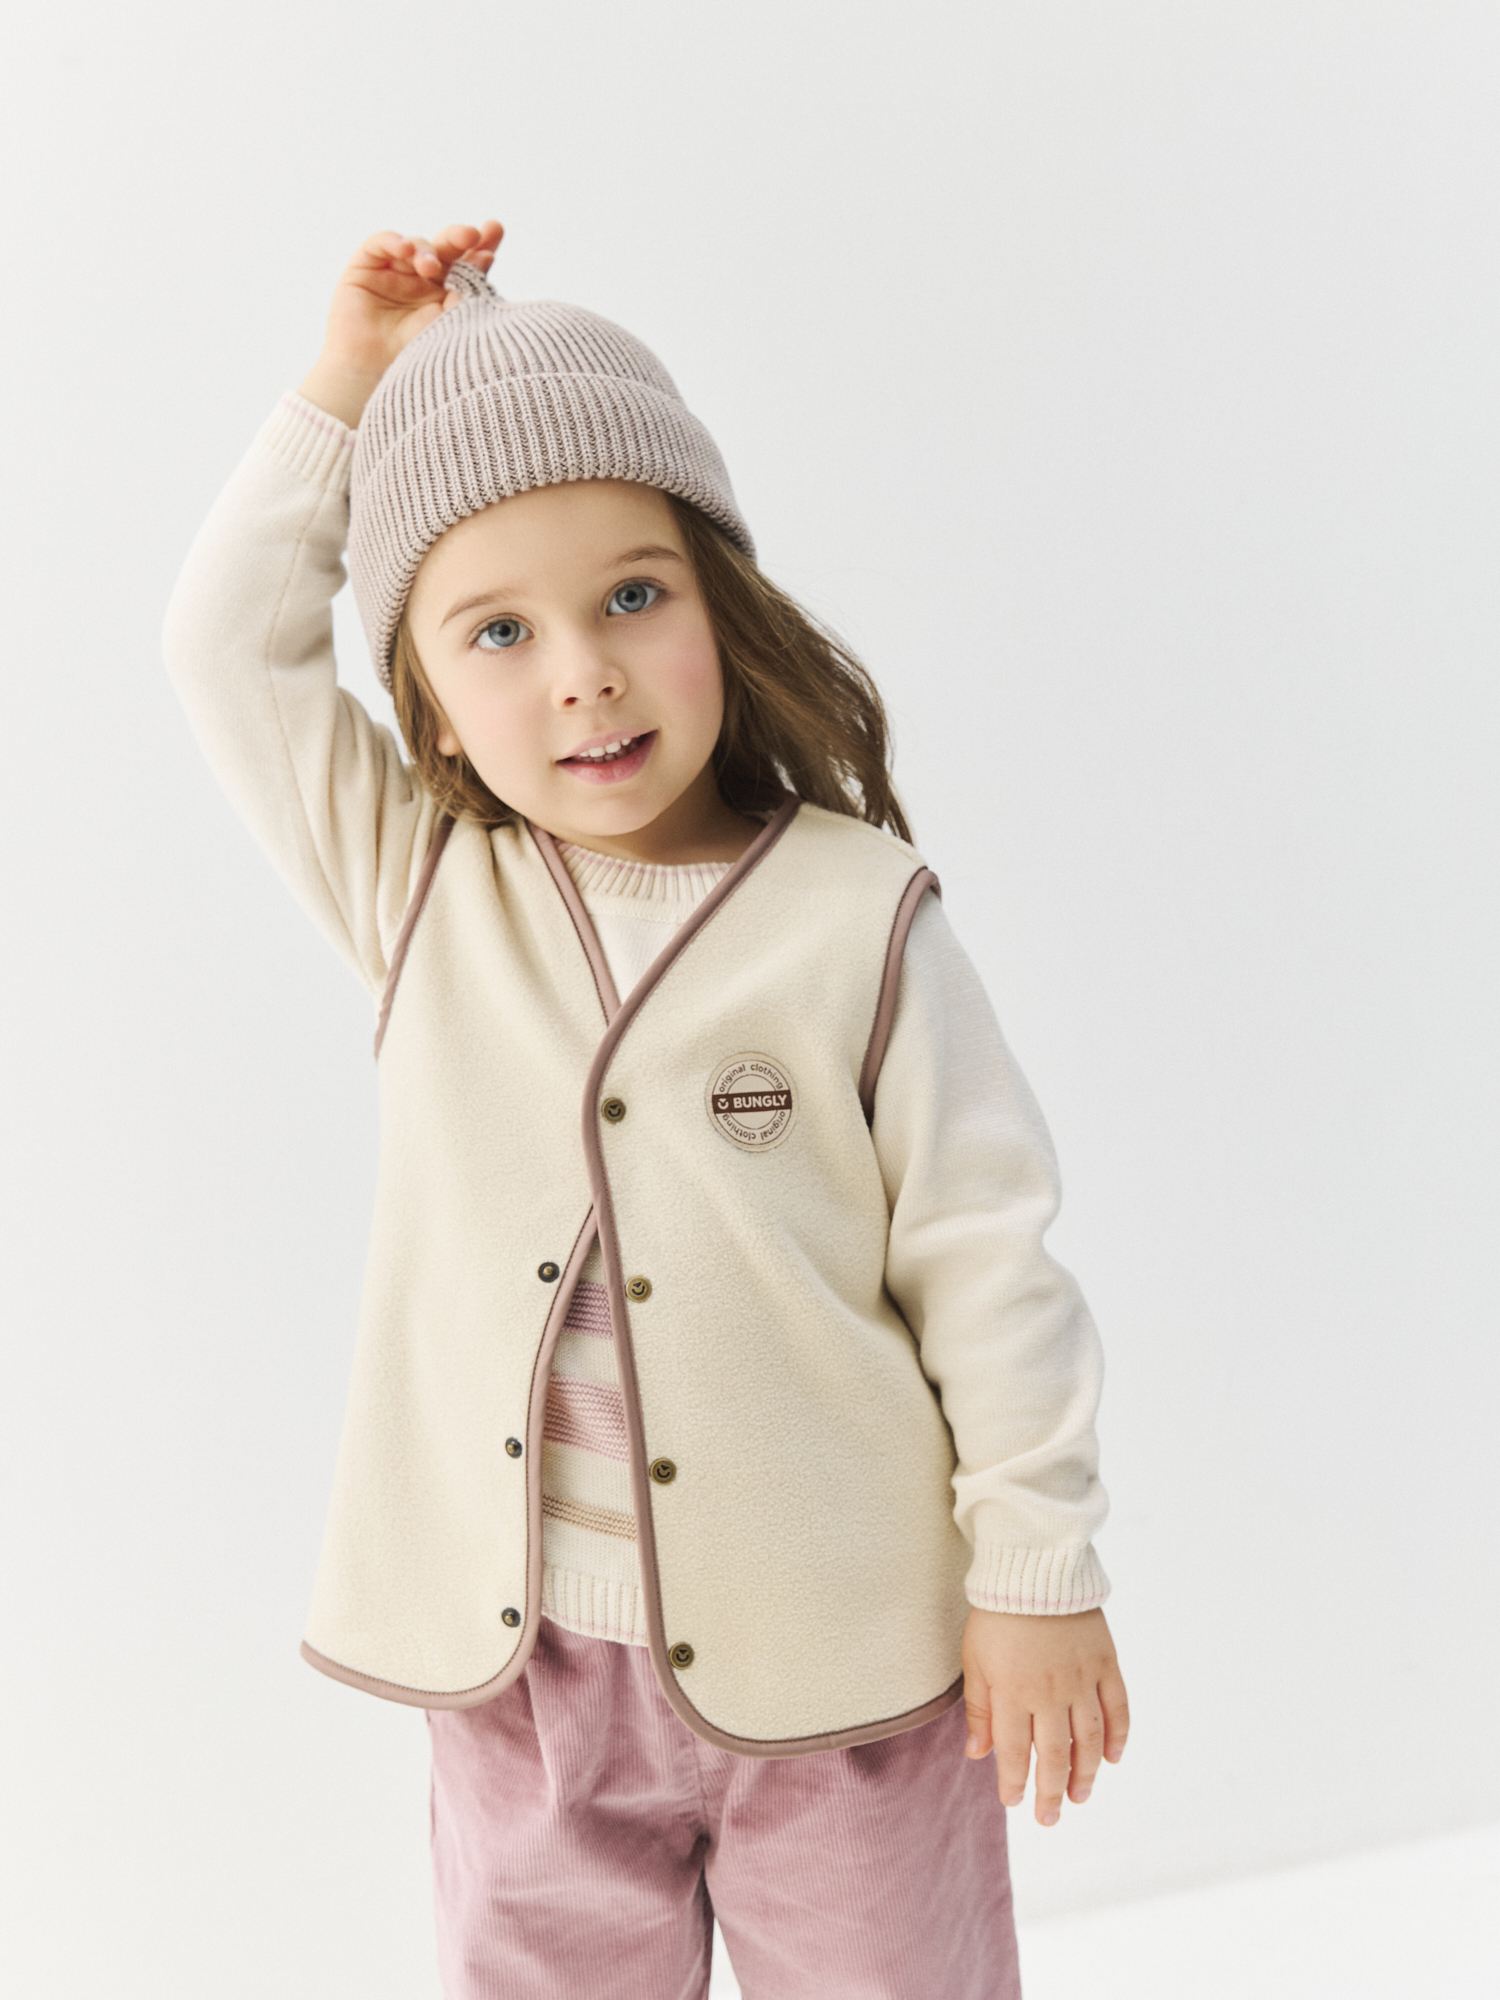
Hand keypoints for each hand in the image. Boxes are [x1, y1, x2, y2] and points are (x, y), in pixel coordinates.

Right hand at [298, 220, 503, 427]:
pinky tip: (406, 251)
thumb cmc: (415, 360)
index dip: (481, 246)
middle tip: (472, 235)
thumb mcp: (450, 327)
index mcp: (448, 293)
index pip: (469, 263)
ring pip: (418, 245)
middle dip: (460, 237)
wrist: (372, 377)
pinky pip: (381, 243)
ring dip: (427, 251)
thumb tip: (486, 258)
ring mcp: (395, 271)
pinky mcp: (366, 267)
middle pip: (446, 248)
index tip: (495, 231)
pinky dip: (394, 242)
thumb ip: (466, 295)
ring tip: (432, 267)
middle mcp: (424, 280)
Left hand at [961, 1605, 1128, 1825]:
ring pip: (1090, 1739)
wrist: (1035, 1568)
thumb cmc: (996, 1616)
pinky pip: (1118, 1707)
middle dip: (1052, 1792)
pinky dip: (1119, 1736)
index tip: (1013, 1802)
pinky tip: (1113, 1758)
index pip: (1016, 1752)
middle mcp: (1051, 1692)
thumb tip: (977, 1754)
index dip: (1015, 1782)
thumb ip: (978, 1709)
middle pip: (1056, 1754)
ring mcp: (1082, 1678)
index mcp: (1014, 1692)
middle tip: (1050, 1818)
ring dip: (1086, 1774)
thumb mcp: (974, 1661)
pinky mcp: (1106, 1662)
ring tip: (1080, 1797)